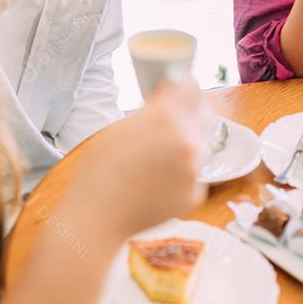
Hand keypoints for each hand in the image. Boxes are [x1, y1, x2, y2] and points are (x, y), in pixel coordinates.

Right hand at [66, 80, 210, 238]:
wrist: (98, 216)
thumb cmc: (101, 168)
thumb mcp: (123, 126)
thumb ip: (153, 109)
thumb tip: (170, 93)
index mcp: (167, 117)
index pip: (192, 87)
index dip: (184, 87)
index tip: (179, 90)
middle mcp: (188, 140)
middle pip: (204, 114)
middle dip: (190, 114)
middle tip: (171, 122)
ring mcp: (195, 169)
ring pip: (201, 145)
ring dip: (187, 145)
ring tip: (156, 159)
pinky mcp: (196, 194)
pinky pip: (196, 174)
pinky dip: (183, 175)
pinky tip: (157, 182)